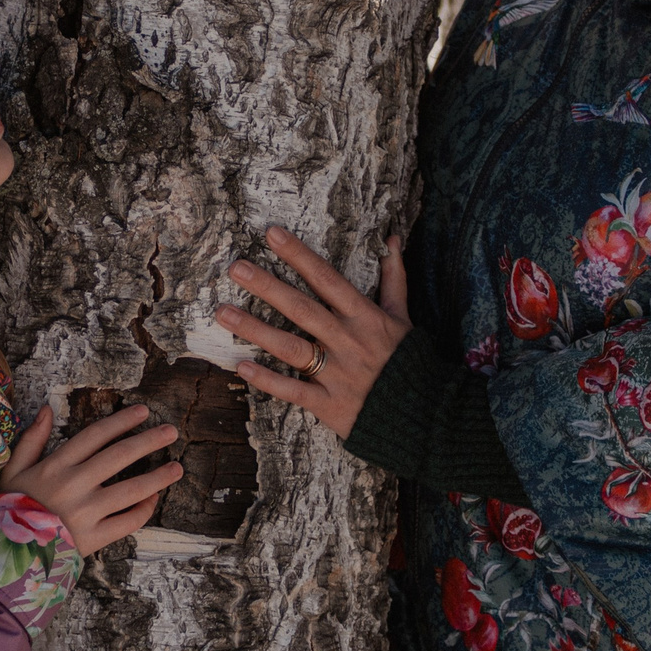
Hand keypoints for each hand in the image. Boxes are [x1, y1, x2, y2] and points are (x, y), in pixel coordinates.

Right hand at [0, 403, 186, 555]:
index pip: (95, 435)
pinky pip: (127, 522)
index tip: (143, 412)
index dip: (121, 421)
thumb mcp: (13, 469)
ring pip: (131, 489)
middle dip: (148, 441)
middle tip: (170, 431)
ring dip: (158, 477)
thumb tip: (47, 409)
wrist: (7, 552)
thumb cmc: (12, 507)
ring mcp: (87, 512)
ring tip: (177, 467)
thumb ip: (31, 439)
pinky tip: (154, 499)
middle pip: (119, 456)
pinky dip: (144, 510)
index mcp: (56, 465)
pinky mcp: (94, 537)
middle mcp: (75, 485)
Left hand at [218, 227, 409, 437]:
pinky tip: (241, 366)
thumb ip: (393, 279)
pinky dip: (267, 380)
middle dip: (268, 287)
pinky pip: (294, 391)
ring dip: (255, 330)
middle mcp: (348, 342)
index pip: (327, 279)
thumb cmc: (410, 362)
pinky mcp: (329, 404)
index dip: (300, 255)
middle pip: (302, 309)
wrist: (428, 415)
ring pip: (290, 348)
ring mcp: (337, 374)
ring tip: (223, 312)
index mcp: (365, 317)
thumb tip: (391, 239)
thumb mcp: (403, 318)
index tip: (272, 234)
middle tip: (236, 268)